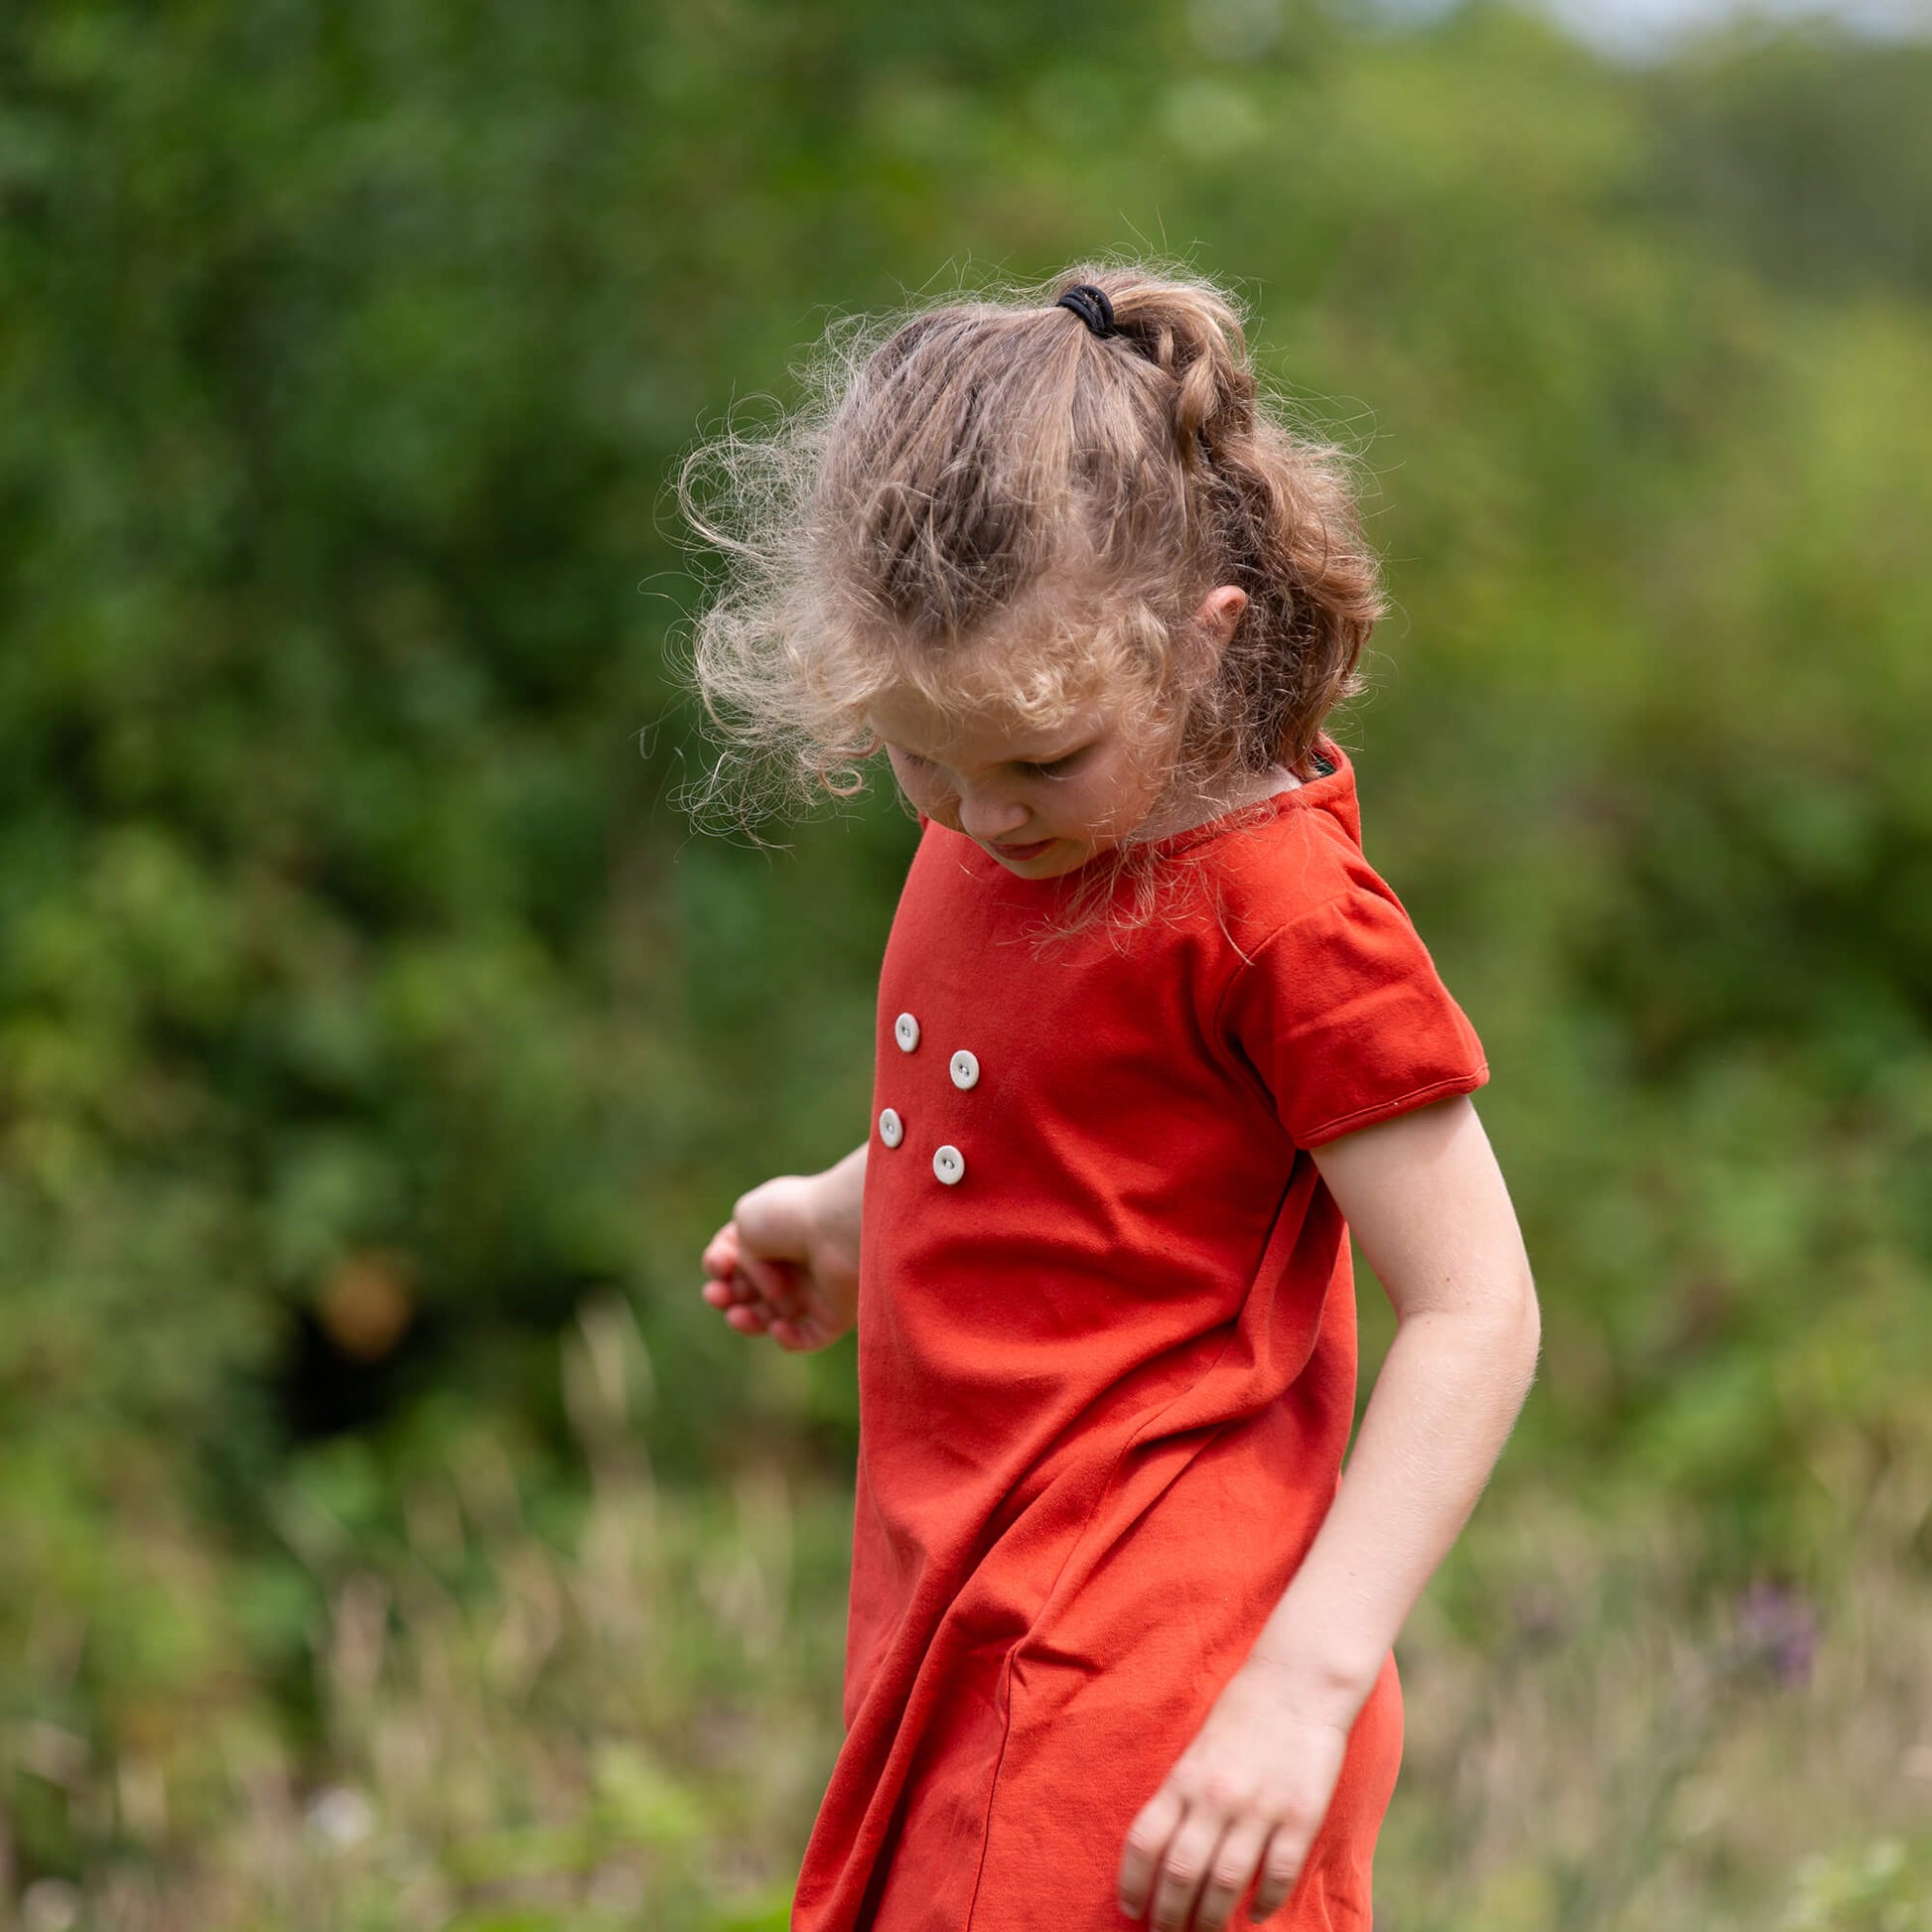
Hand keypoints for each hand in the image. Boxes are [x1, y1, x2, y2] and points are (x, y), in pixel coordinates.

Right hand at [699, 1166, 860, 1352]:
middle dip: (726, 1295)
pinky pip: (807, 1338)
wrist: (838, 1230)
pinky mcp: (834, 1315)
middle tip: (717, 1295)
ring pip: (773, 1317)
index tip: (720, 1264)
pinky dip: (788, 1339)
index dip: (721, 1263)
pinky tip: (778, 1326)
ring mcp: (814, 1289)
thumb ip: (738, 1255)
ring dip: (749, 1322)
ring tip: (737, 1316)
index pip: (738, 1254)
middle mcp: (794, 1261)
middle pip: (751, 1289)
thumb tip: (765, 1290)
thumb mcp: (746, 1221)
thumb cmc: (790, 1218)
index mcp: (775, 1231)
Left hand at [1117, 1655, 1350, 1930]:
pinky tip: (1256, 1914)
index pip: (1144, 1841)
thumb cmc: (1243, 1714)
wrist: (1298, 1682)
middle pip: (1182, 1873)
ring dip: (1212, 1918)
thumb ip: (1183, 1796)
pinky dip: (1265, 1902)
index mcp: (1185, 1777)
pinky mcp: (1300, 1815)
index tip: (1131, 1910)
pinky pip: (1277, 1873)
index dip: (1132, 1883)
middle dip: (1170, 1916)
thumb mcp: (1198, 1749)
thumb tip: (1165, 1854)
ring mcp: (1259, 1807)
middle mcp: (1216, 1796)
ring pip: (1226, 1883)